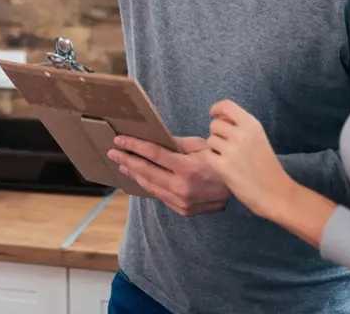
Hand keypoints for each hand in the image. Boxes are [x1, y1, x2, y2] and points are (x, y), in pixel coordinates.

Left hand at [108, 135, 228, 215]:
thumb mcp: (201, 146)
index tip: (120, 140)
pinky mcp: (182, 210)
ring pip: (150, 186)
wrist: (236, 190)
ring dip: (133, 174)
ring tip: (122, 164)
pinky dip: (147, 185)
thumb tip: (154, 139)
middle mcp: (182, 187)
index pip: (154, 155)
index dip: (134, 146)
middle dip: (127, 160)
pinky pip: (159, 195)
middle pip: (146, 172)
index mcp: (188, 168)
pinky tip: (139, 177)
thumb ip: (177, 144)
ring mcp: (181, 201)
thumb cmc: (219, 162)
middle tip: (113, 152)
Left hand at [205, 101, 337, 248]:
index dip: (217, 109)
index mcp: (252, 125)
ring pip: (210, 140)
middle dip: (217, 134)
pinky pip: (207, 154)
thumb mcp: (259, 139)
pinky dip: (212, 159)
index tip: (214, 114)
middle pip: (214, 124)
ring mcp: (231, 150)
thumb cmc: (268, 166)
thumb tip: (219, 119)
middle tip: (226, 146)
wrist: (276, 193)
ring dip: (215, 148)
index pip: (227, 106)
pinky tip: (223, 166)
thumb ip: (241, 127)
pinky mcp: (223, 166)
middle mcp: (241, 134)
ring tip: (228, 158)